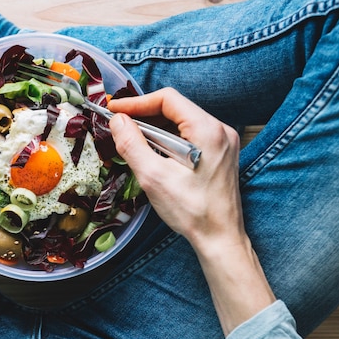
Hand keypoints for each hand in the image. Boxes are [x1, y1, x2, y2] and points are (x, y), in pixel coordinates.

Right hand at [109, 88, 274, 335]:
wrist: (220, 239)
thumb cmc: (191, 210)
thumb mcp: (153, 177)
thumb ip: (132, 144)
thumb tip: (117, 120)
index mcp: (207, 129)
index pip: (168, 99)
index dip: (137, 102)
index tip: (114, 109)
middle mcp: (220, 130)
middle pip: (176, 109)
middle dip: (145, 115)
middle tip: (119, 125)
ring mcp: (223, 142)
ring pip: (182, 123)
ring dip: (156, 128)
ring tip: (132, 139)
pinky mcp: (221, 155)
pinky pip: (190, 136)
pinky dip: (169, 140)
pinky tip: (153, 152)